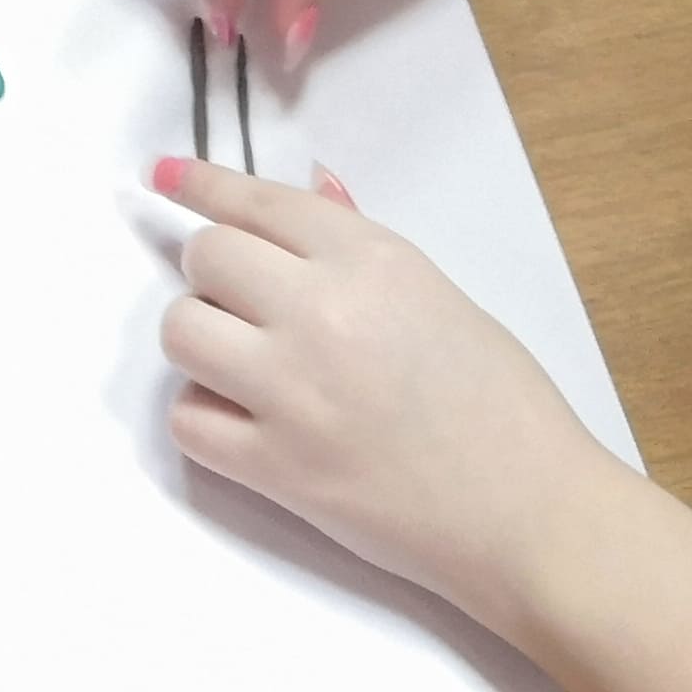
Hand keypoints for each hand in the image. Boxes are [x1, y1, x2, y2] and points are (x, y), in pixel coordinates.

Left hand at [153, 154, 620, 627]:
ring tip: (245, 366)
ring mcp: (290, 390)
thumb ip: (362, 240)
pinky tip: (247, 424)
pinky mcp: (274, 467)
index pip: (258, 203)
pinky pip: (187, 420)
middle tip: (247, 308)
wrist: (530, 514)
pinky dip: (206, 417)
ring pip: (180, 331)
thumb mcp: (441, 295)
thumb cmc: (504, 402)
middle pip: (206, 259)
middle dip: (215, 275)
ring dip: (202, 341)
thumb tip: (310, 185)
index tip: (161, 176)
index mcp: (371, 259)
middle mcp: (320, 310)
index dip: (200, 184)